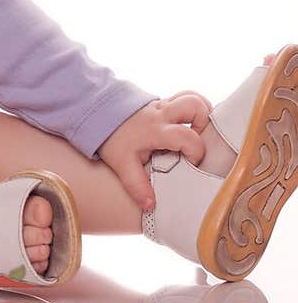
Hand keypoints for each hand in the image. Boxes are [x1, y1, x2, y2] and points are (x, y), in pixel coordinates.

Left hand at [100, 53, 276, 208]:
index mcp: (155, 130)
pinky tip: (189, 125)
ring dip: (202, 114)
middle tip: (196, 143)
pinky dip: (194, 109)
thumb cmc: (113, 140)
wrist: (99, 116)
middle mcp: (162, 113)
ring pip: (193, 97)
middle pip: (195, 105)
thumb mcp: (122, 165)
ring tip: (196, 133)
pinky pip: (186, 97)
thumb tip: (150, 205)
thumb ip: (137, 185)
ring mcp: (164, 105)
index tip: (188, 164)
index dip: (195, 153)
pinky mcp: (164, 102)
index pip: (187, 137)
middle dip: (204, 124)